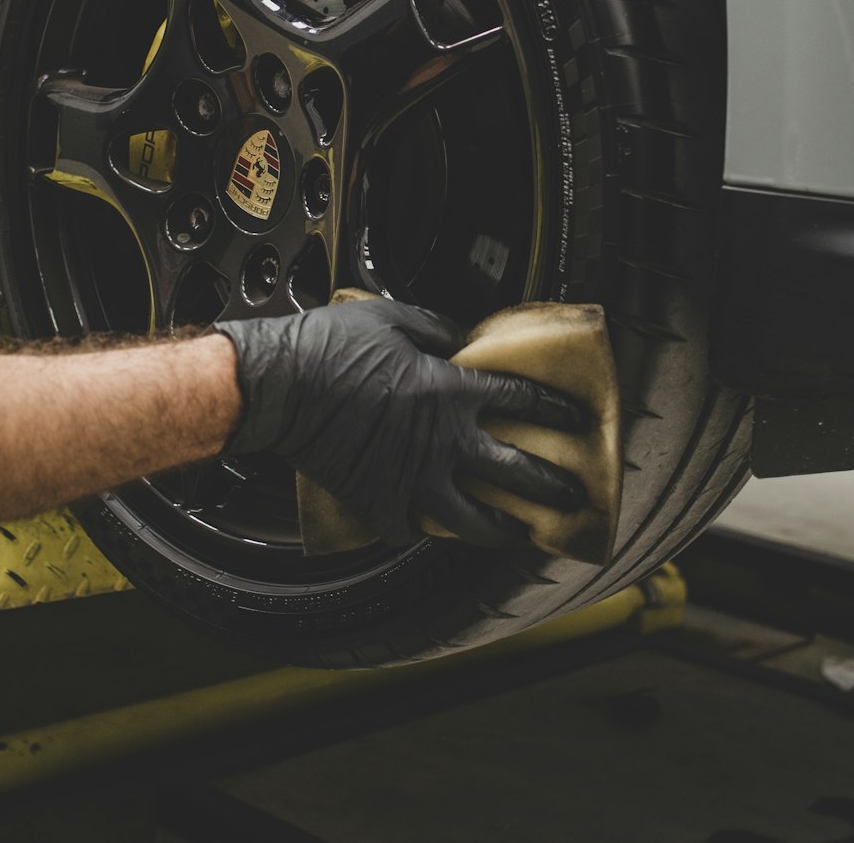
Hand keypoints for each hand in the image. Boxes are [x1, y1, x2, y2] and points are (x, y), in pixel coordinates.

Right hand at [216, 299, 585, 548]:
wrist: (279, 385)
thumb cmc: (328, 346)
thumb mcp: (391, 318)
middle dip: (553, 486)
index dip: (554, 408)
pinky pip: (412, 530)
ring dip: (503, 530)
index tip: (574, 419)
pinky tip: (433, 532)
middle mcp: (441, 441)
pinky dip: (424, 532)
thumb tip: (458, 339)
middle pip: (516, 472)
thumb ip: (435, 328)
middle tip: (572, 495)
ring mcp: (412, 479)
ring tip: (520, 535)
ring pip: (474, 521)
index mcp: (449, 391)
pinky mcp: (379, 504)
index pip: (520, 399)